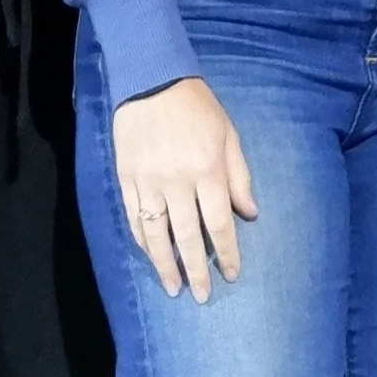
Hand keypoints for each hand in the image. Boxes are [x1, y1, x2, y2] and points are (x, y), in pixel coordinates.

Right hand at [112, 80, 256, 302]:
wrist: (151, 80)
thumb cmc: (198, 107)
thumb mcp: (229, 135)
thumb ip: (239, 176)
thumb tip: (250, 213)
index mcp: (207, 170)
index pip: (218, 223)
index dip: (225, 252)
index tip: (231, 274)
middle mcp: (177, 181)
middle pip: (187, 236)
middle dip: (196, 269)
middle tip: (201, 295)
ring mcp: (148, 182)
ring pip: (156, 233)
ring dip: (165, 264)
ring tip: (173, 287)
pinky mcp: (126, 178)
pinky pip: (133, 217)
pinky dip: (142, 240)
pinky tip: (150, 256)